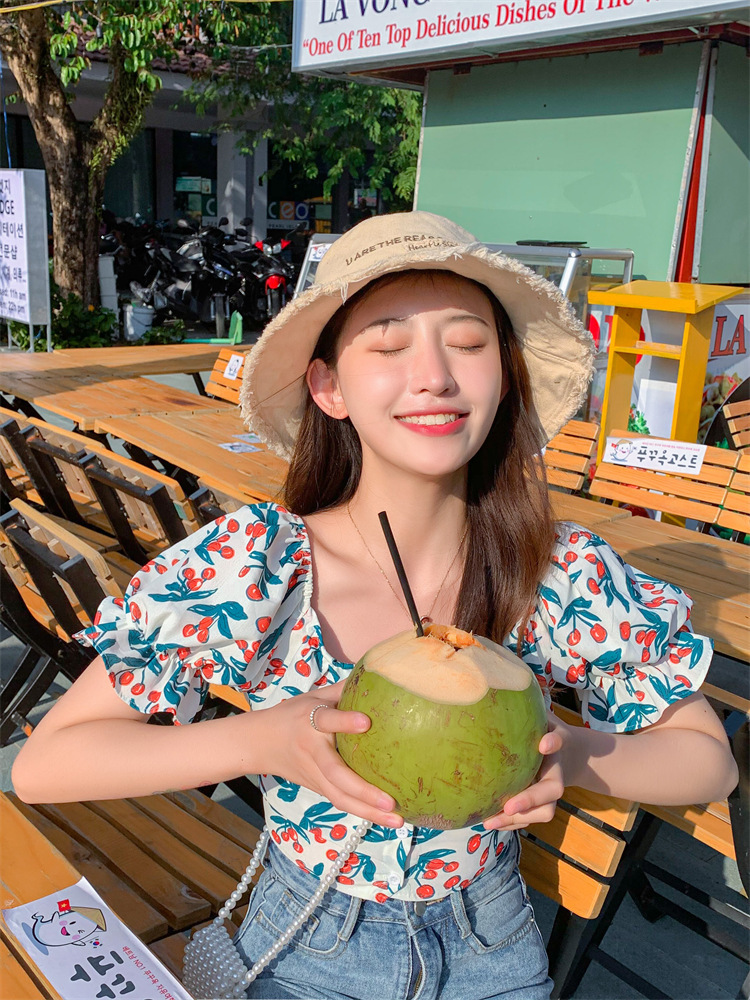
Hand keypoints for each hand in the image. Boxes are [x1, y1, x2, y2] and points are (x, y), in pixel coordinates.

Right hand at [265, 682, 403, 827]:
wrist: (258, 743)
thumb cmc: (293, 714)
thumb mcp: (314, 696)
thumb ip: (343, 689)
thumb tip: (379, 671)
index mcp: (310, 721)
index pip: (326, 720)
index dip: (344, 721)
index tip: (365, 723)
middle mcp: (311, 750)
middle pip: (335, 774)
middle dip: (362, 790)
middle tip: (390, 800)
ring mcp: (313, 774)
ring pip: (339, 796)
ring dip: (368, 812)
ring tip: (397, 820)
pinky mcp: (316, 788)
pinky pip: (341, 801)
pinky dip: (363, 812)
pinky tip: (388, 818)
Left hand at [482, 709, 567, 831]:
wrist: (571, 755)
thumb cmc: (547, 730)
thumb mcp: (543, 716)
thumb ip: (530, 707)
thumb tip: (503, 680)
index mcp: (558, 746)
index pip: (558, 741)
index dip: (553, 742)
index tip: (543, 744)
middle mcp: (557, 772)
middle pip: (554, 791)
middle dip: (532, 799)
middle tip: (510, 805)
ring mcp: (551, 793)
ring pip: (544, 812)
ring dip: (517, 819)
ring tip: (489, 821)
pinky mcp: (541, 805)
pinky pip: (530, 819)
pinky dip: (511, 823)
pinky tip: (488, 821)